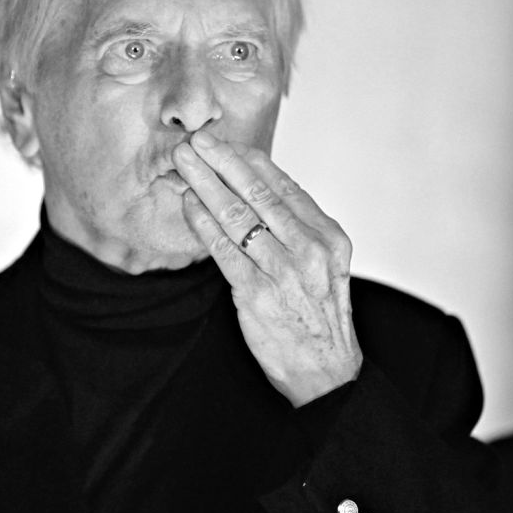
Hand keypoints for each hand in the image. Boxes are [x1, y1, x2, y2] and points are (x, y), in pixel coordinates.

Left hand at [172, 130, 361, 406]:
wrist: (327, 371)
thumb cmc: (317, 313)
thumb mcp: (323, 264)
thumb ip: (297, 228)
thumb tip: (256, 188)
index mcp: (328, 236)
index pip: (284, 187)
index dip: (249, 162)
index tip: (224, 143)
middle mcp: (310, 249)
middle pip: (258, 195)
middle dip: (222, 163)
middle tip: (195, 141)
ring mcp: (284, 272)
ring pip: (238, 217)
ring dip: (206, 185)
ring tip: (184, 163)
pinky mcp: (258, 295)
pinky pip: (223, 250)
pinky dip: (203, 223)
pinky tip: (188, 204)